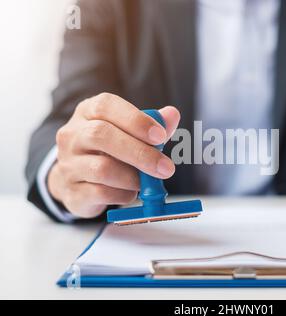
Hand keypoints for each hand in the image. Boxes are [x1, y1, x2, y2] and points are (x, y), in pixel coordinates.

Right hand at [47, 93, 179, 218]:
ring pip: (101, 168)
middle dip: (139, 152)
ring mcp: (68, 164)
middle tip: (165, 167)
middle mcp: (72, 135)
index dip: (135, 120)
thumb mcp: (129, 132)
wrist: (77, 180)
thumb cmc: (109, 151)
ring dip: (133, 177)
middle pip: (101, 135)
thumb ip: (153, 124)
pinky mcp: (72, 191)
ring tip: (146, 181)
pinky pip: (101, 193)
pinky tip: (131, 192)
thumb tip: (172, 114)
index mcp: (87, 113)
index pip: (105, 106)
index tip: (160, 136)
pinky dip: (124, 194)